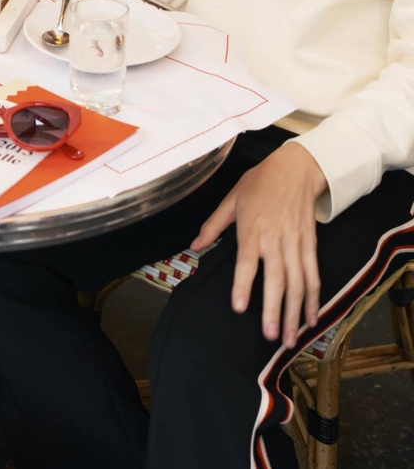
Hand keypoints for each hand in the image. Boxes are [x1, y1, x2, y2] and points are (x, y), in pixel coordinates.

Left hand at [191, 143, 327, 348]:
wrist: (296, 168)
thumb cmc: (260, 182)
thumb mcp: (231, 198)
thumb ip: (213, 225)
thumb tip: (194, 245)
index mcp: (252, 228)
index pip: (247, 262)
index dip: (243, 285)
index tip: (240, 308)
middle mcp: (275, 239)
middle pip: (276, 279)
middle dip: (275, 310)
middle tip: (271, 336)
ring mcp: (295, 244)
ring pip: (298, 284)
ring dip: (296, 313)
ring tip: (291, 339)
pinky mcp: (310, 245)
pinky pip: (313, 276)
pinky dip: (313, 299)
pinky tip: (312, 319)